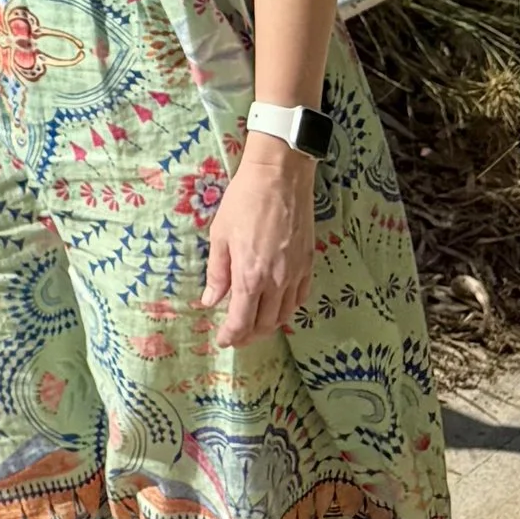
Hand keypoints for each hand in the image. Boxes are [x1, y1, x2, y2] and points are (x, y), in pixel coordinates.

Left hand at [201, 145, 313, 346]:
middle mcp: (276, 281)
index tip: (223, 341)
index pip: (242, 320)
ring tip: (255, 326)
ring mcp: (296, 273)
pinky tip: (279, 308)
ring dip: (270, 325)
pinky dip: (289, 309)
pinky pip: (301, 297)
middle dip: (249, 335)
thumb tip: (211, 301)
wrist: (280, 178)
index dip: (232, 335)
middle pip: (265, 323)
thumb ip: (217, 273)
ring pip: (285, 314)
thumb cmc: (244, 202)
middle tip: (236, 336)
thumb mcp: (220, 236)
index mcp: (250, 276)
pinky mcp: (309, 263)